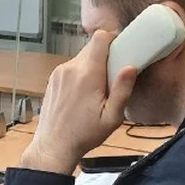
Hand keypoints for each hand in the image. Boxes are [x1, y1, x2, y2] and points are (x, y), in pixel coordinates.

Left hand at [22, 30, 136, 174]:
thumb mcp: (112, 118)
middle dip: (105, 56)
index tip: (121, 51)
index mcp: (88, 75)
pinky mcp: (53, 79)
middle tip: (112, 77)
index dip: (113, 39)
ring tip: (98, 90)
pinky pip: (72, 67)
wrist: (53, 146)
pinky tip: (84, 94)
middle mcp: (71, 69)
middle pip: (92, 47)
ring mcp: (59, 73)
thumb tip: (131, 67)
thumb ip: (122, 90)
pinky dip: (81, 74)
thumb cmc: (84, 135)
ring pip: (82, 57)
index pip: (100, 38)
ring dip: (93, 66)